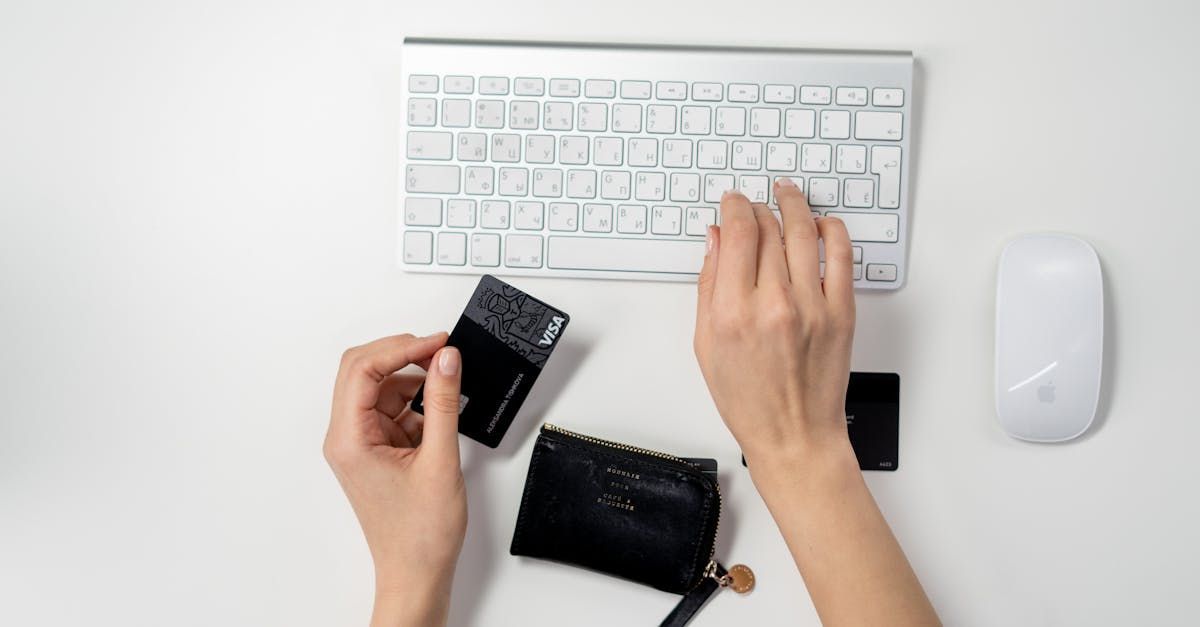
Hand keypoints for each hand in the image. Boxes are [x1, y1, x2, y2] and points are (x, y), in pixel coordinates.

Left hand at [324, 333, 465, 626]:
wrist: (417, 572)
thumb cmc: (420, 534)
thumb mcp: (440, 458)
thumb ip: (443, 402)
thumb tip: (446, 359)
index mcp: (349, 439)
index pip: (363, 370)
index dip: (402, 348)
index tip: (438, 343)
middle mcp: (346, 438)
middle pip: (363, 371)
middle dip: (402, 355)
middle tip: (440, 351)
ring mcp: (360, 443)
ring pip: (379, 388)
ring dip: (412, 380)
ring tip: (447, 384)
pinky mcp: (376, 449)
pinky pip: (391, 409)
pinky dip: (416, 403)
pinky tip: (439, 411)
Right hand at [693, 179, 855, 472]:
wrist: (794, 435)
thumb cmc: (749, 400)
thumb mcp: (707, 344)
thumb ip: (709, 286)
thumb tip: (715, 240)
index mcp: (733, 312)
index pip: (737, 234)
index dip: (734, 207)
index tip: (732, 202)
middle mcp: (773, 304)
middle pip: (769, 228)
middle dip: (758, 207)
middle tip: (754, 204)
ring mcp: (813, 306)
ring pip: (804, 232)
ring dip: (794, 205)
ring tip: (787, 194)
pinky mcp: (842, 313)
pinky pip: (842, 255)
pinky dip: (832, 230)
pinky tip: (821, 224)